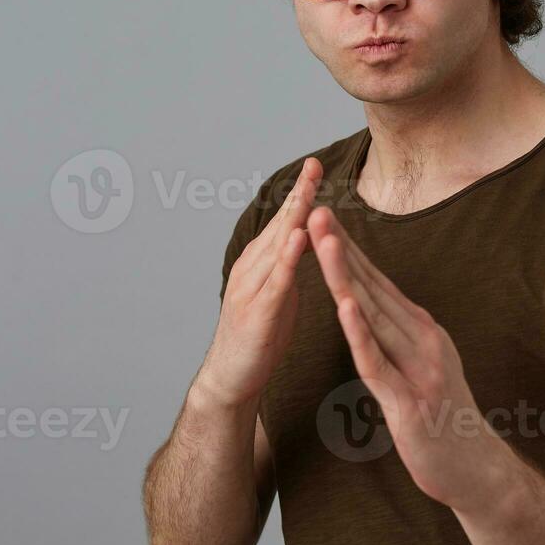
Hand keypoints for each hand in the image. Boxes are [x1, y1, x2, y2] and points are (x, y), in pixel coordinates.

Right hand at [201, 158, 321, 405]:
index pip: (284, 221)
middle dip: (298, 194)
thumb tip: (307, 238)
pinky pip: (276, 282)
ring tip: (309, 192)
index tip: (315, 166)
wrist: (230, 379)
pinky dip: (287, 258)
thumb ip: (288, 265)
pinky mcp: (259, 313)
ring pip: (277, 248)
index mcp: (260, 262)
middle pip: (280, 225)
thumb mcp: (278, 293)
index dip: (300, 193)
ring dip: (293, 218)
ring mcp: (252, 289)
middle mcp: (252, 269)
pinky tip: (299, 239)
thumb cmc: (257, 337)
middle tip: (314, 165)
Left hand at [306, 205, 509, 511]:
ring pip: (373, 314)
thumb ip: (400, 337)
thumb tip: (373, 309)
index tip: (324, 218)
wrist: (476, 470)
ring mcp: (418, 368)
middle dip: (341, 249)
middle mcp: (422, 339)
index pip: (378, 282)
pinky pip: (377, 362)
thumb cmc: (444, 420)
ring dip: (346, 276)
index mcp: (422, 330)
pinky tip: (343, 307)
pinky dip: (359, 332)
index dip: (349, 249)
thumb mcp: (422, 367)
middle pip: (372, 287)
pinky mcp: (408, 400)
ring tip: (323, 242)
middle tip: (315, 212)